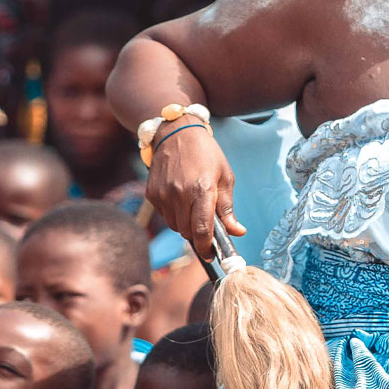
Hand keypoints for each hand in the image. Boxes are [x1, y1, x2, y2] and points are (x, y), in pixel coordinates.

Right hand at [143, 119, 246, 262]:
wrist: (176, 132)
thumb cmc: (206, 154)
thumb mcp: (225, 177)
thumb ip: (228, 208)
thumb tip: (237, 232)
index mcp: (201, 190)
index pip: (202, 230)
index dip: (207, 248)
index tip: (212, 255)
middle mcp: (179, 194)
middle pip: (188, 232)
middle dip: (199, 235)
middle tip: (207, 228)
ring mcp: (162, 194)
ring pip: (175, 226)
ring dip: (186, 225)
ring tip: (194, 208)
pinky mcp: (151, 194)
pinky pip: (164, 215)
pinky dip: (174, 215)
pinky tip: (181, 199)